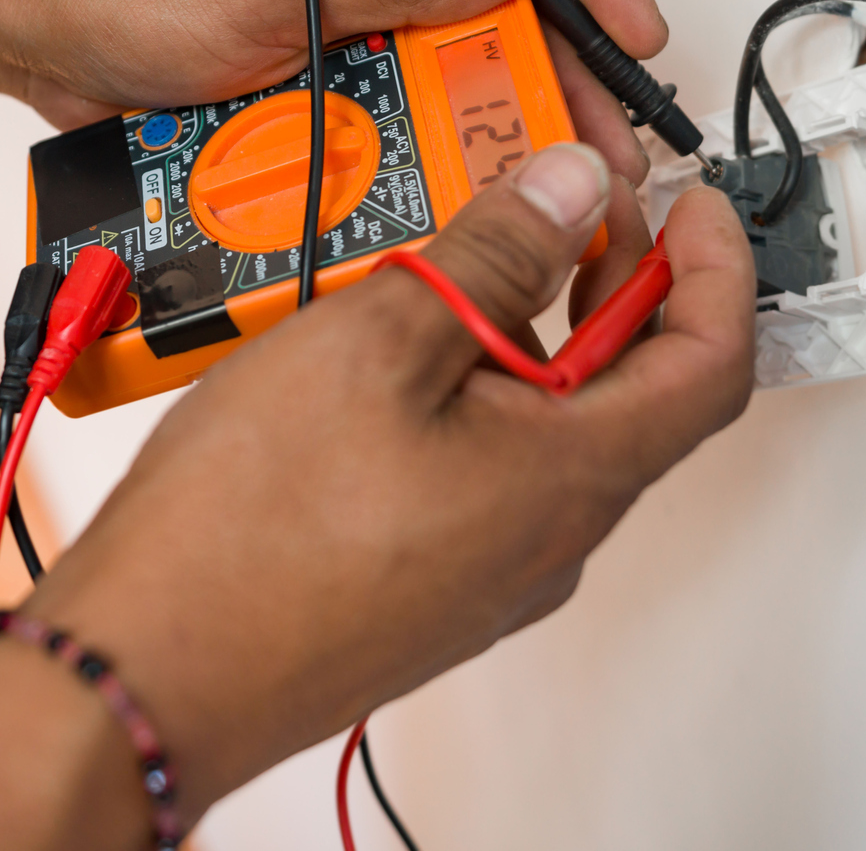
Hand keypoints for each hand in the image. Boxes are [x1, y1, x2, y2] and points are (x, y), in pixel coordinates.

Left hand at [0, 0, 670, 182]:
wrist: (32, 40)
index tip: (638, 36)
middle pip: (496, 17)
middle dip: (558, 79)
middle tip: (600, 149)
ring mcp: (339, 36)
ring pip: (445, 86)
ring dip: (489, 133)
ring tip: (535, 192)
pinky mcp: (308, 97)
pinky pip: (383, 133)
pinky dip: (414, 165)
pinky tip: (444, 206)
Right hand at [0, 144, 751, 850]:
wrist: (147, 674)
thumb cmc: (250, 530)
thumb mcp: (382, 341)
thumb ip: (494, 256)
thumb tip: (569, 191)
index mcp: (571, 475)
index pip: (710, 362)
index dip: (717, 266)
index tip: (690, 200)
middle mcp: (547, 536)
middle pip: (632, 393)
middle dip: (614, 282)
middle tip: (563, 201)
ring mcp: (486, 569)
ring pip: (548, 428)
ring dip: (529, 331)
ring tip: (456, 254)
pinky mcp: (422, 582)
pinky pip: (482, 468)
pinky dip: (469, 388)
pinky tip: (389, 347)